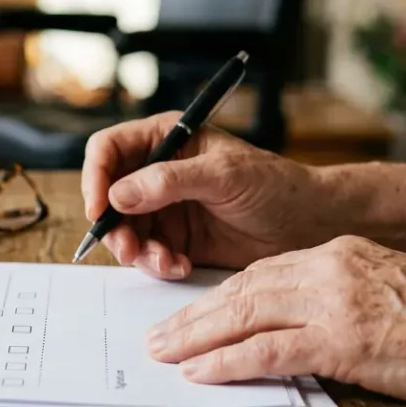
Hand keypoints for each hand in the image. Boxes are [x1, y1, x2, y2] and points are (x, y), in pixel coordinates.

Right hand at [81, 111, 331, 278]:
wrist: (309, 225)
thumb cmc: (276, 185)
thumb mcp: (223, 175)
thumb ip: (169, 181)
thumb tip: (118, 194)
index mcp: (166, 139)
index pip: (108, 150)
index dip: (95, 177)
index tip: (99, 209)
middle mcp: (158, 172)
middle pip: (108, 196)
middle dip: (114, 226)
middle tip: (128, 250)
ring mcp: (166, 208)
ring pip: (125, 230)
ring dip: (137, 251)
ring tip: (166, 262)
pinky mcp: (177, 240)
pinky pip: (148, 254)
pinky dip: (157, 265)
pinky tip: (181, 267)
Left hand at [145, 235, 405, 406]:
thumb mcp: (390, 293)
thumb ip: (343, 302)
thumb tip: (301, 331)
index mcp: (340, 254)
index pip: (263, 273)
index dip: (221, 296)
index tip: (191, 313)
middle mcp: (330, 267)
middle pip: (242, 288)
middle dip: (195, 314)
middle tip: (158, 334)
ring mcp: (336, 301)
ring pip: (245, 313)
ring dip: (197, 336)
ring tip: (164, 353)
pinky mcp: (345, 339)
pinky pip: (269, 350)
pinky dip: (229, 361)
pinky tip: (200, 373)